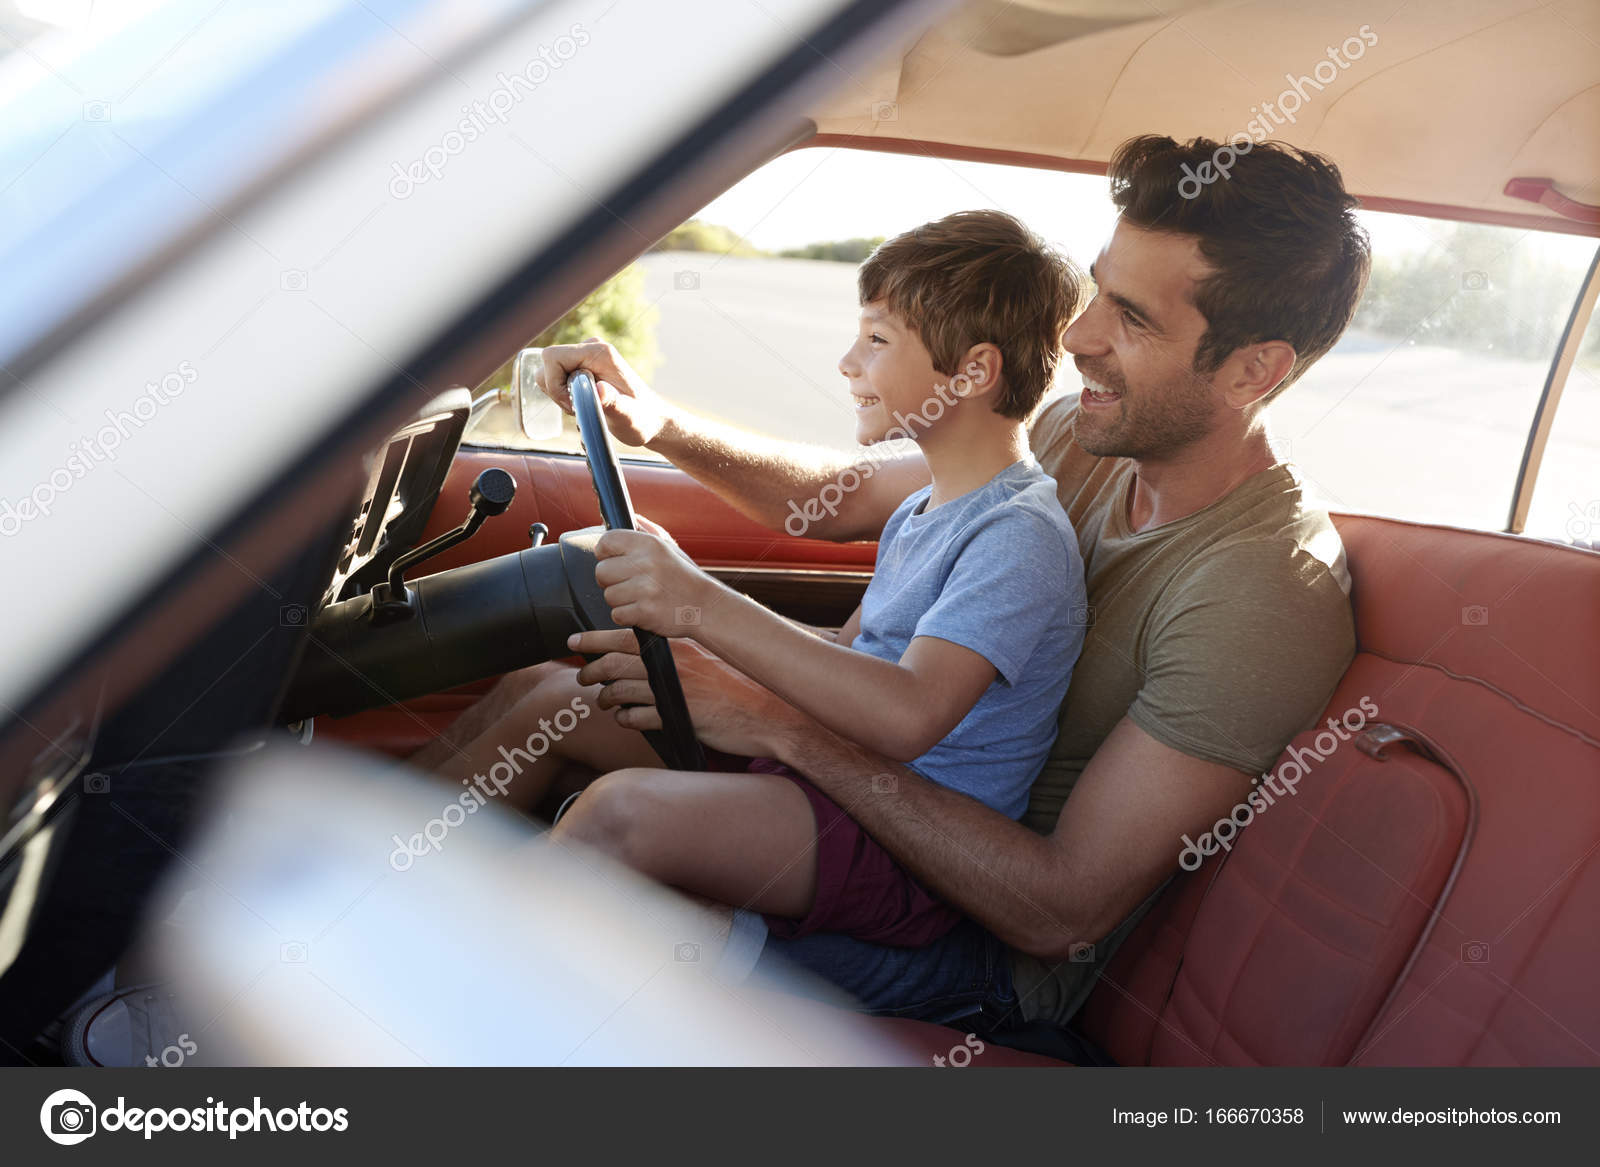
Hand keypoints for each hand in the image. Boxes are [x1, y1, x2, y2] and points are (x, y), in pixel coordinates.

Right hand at [538, 337, 675, 447]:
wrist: (650, 419)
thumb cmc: (641, 419)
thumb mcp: (629, 417)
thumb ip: (614, 403)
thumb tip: (600, 389)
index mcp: (599, 352)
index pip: (552, 357)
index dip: (554, 383)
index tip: (573, 403)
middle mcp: (591, 347)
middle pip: (547, 363)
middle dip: (555, 390)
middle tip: (578, 408)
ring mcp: (585, 355)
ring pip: (548, 370)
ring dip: (558, 393)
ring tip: (582, 406)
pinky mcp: (582, 365)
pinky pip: (555, 376)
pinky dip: (561, 393)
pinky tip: (581, 403)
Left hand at [568, 629, 797, 757]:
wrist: (766, 712)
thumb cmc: (739, 684)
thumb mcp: (708, 658)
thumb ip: (678, 653)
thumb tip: (649, 650)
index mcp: (676, 645)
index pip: (624, 636)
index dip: (593, 639)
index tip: (574, 640)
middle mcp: (671, 664)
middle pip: (613, 663)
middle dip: (590, 671)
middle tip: (583, 678)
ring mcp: (672, 691)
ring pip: (620, 691)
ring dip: (606, 698)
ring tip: (605, 702)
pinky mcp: (675, 718)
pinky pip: (636, 719)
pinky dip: (626, 720)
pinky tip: (627, 720)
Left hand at [593, 527, 713, 635]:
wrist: (707, 607)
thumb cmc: (684, 577)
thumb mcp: (669, 548)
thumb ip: (645, 530)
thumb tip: (624, 517)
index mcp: (650, 544)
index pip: (606, 542)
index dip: (606, 554)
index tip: (615, 561)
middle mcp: (647, 563)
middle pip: (601, 572)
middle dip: (611, 581)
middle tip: (631, 584)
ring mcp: (646, 588)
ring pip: (609, 595)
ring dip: (621, 600)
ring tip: (641, 598)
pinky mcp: (645, 611)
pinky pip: (617, 615)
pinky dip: (628, 616)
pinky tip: (644, 611)